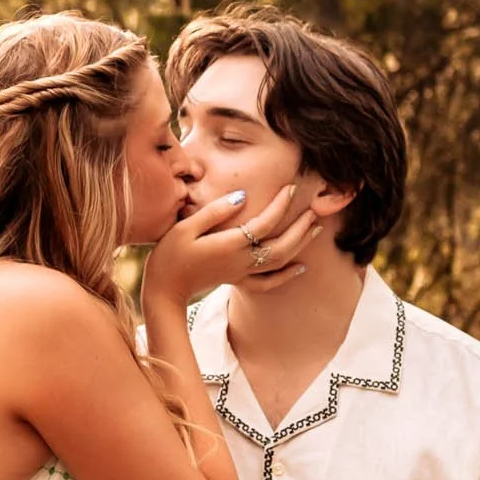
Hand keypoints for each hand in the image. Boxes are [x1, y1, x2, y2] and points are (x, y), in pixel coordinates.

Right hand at [144, 182, 317, 307]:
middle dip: (299, 227)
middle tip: (313, 210)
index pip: (264, 223)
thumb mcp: (186, 227)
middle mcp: (241, 260)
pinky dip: (287, 276)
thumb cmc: (170, 255)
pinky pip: (268, 282)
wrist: (164, 291)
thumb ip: (215, 211)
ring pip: (279, 262)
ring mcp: (241, 273)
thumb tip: (242, 196)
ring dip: (299, 245)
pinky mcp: (237, 281)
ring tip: (314, 229)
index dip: (280, 205)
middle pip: (280, 245)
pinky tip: (300, 267)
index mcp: (230, 245)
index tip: (291, 188)